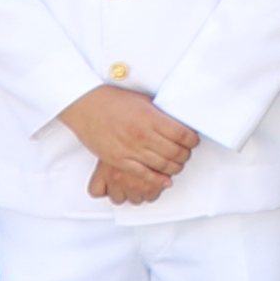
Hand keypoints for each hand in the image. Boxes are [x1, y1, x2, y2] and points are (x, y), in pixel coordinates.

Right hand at [62, 84, 199, 205]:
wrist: (86, 106)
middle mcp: (142, 135)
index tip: (193, 141)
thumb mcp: (143, 101)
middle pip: (176, 152)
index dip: (192, 140)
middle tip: (186, 153)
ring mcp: (131, 149)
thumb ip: (160, 114)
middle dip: (185, 155)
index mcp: (151, 118)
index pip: (182, 134)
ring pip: (163, 165)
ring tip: (176, 164)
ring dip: (174, 167)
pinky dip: (158, 179)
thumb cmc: (113, 101)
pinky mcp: (120, 160)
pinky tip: (165, 179)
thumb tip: (178, 123)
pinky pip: (144, 175)